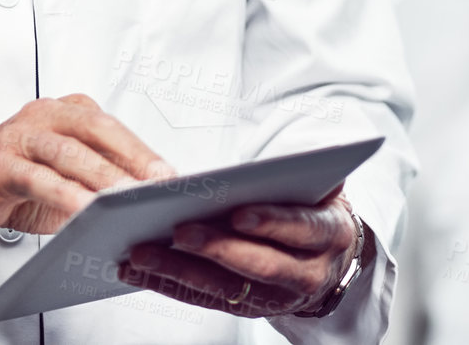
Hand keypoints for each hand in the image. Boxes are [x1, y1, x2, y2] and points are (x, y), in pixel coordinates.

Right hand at [0, 94, 174, 258]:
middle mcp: (43, 115)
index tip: (172, 175)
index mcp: (64, 112)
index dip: (144, 150)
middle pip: (97, 130)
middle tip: (161, 182)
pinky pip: (37, 178)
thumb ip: (94, 181)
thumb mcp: (60, 178)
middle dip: (133, 157)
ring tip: (129, 198)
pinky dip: (64, 194)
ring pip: (69, 152)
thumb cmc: (9, 182)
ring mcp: (18, 137)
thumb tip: (144, 201)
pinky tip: (84, 211)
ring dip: (103, 176)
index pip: (112, 127)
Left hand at [119, 185, 369, 318]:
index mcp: (329, 234)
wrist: (330, 260)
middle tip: (179, 230)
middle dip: (218, 249)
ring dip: (180, 271)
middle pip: (259, 264)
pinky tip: (138, 270)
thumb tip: (290, 159)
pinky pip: (205, 299)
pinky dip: (169, 285)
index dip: (271, 221)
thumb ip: (309, 174)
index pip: (301, 228)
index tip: (239, 213)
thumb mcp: (324, 189)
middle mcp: (308, 273)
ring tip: (142, 252)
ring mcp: (277, 297)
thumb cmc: (315, 210)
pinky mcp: (247, 309)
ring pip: (226, 288)